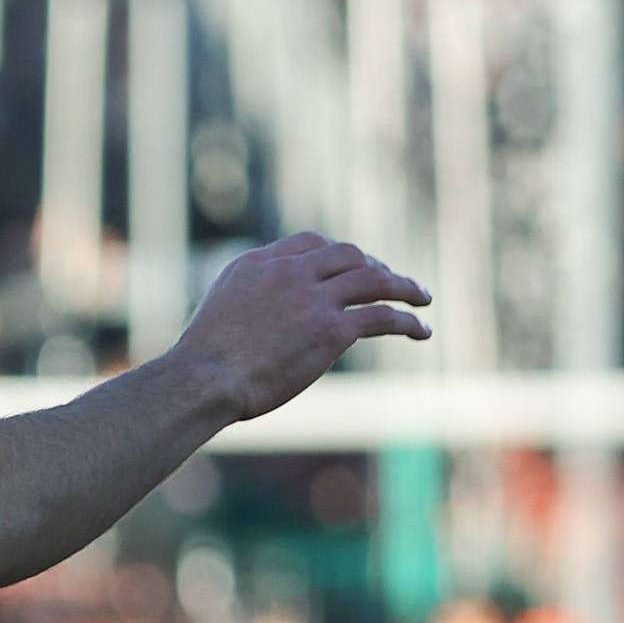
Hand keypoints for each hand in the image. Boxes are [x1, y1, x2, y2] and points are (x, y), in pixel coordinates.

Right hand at [173, 233, 430, 421]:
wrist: (203, 379)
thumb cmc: (201, 363)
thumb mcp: (217, 314)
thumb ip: (244, 303)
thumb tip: (256, 323)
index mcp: (257, 265)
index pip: (308, 244)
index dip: (335, 254)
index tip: (349, 267)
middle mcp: (288, 273)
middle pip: (347, 254)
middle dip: (373, 266)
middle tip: (390, 282)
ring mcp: (313, 298)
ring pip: (374, 279)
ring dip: (404, 286)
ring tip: (422, 297)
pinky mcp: (332, 329)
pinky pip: (383, 316)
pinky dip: (408, 322)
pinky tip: (421, 331)